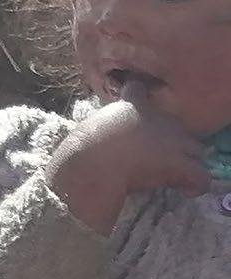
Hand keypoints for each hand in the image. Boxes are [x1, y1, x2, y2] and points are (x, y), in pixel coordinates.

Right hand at [46, 82, 209, 234]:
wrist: (91, 165)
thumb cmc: (79, 153)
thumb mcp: (81, 135)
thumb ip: (92, 132)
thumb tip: (80, 149)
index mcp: (129, 106)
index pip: (137, 89)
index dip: (139, 98)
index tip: (135, 107)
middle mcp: (157, 117)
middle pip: (177, 125)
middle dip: (171, 139)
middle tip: (157, 156)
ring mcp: (172, 140)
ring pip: (195, 149)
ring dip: (186, 160)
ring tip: (173, 174)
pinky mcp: (179, 165)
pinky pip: (199, 178)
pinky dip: (193, 185)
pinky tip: (184, 190)